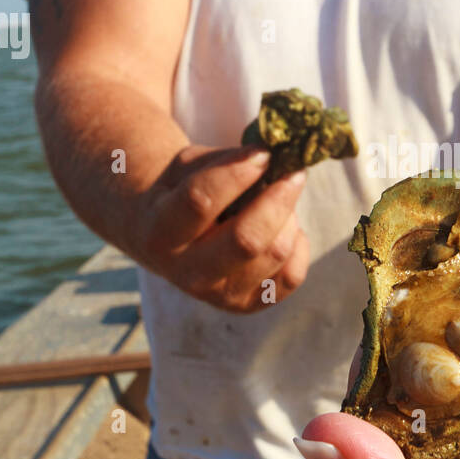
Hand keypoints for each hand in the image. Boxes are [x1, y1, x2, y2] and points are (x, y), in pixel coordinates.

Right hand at [136, 143, 309, 311]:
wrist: (165, 235)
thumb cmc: (180, 191)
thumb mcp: (188, 166)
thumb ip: (225, 161)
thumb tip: (274, 156)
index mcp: (162, 233)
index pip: (201, 201)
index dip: (237, 173)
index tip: (263, 154)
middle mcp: (188, 273)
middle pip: (246, 240)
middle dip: (278, 199)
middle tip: (294, 173)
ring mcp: (219, 295)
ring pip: (275, 254)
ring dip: (288, 219)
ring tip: (279, 201)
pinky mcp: (248, 304)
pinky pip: (291, 276)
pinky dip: (298, 246)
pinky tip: (284, 229)